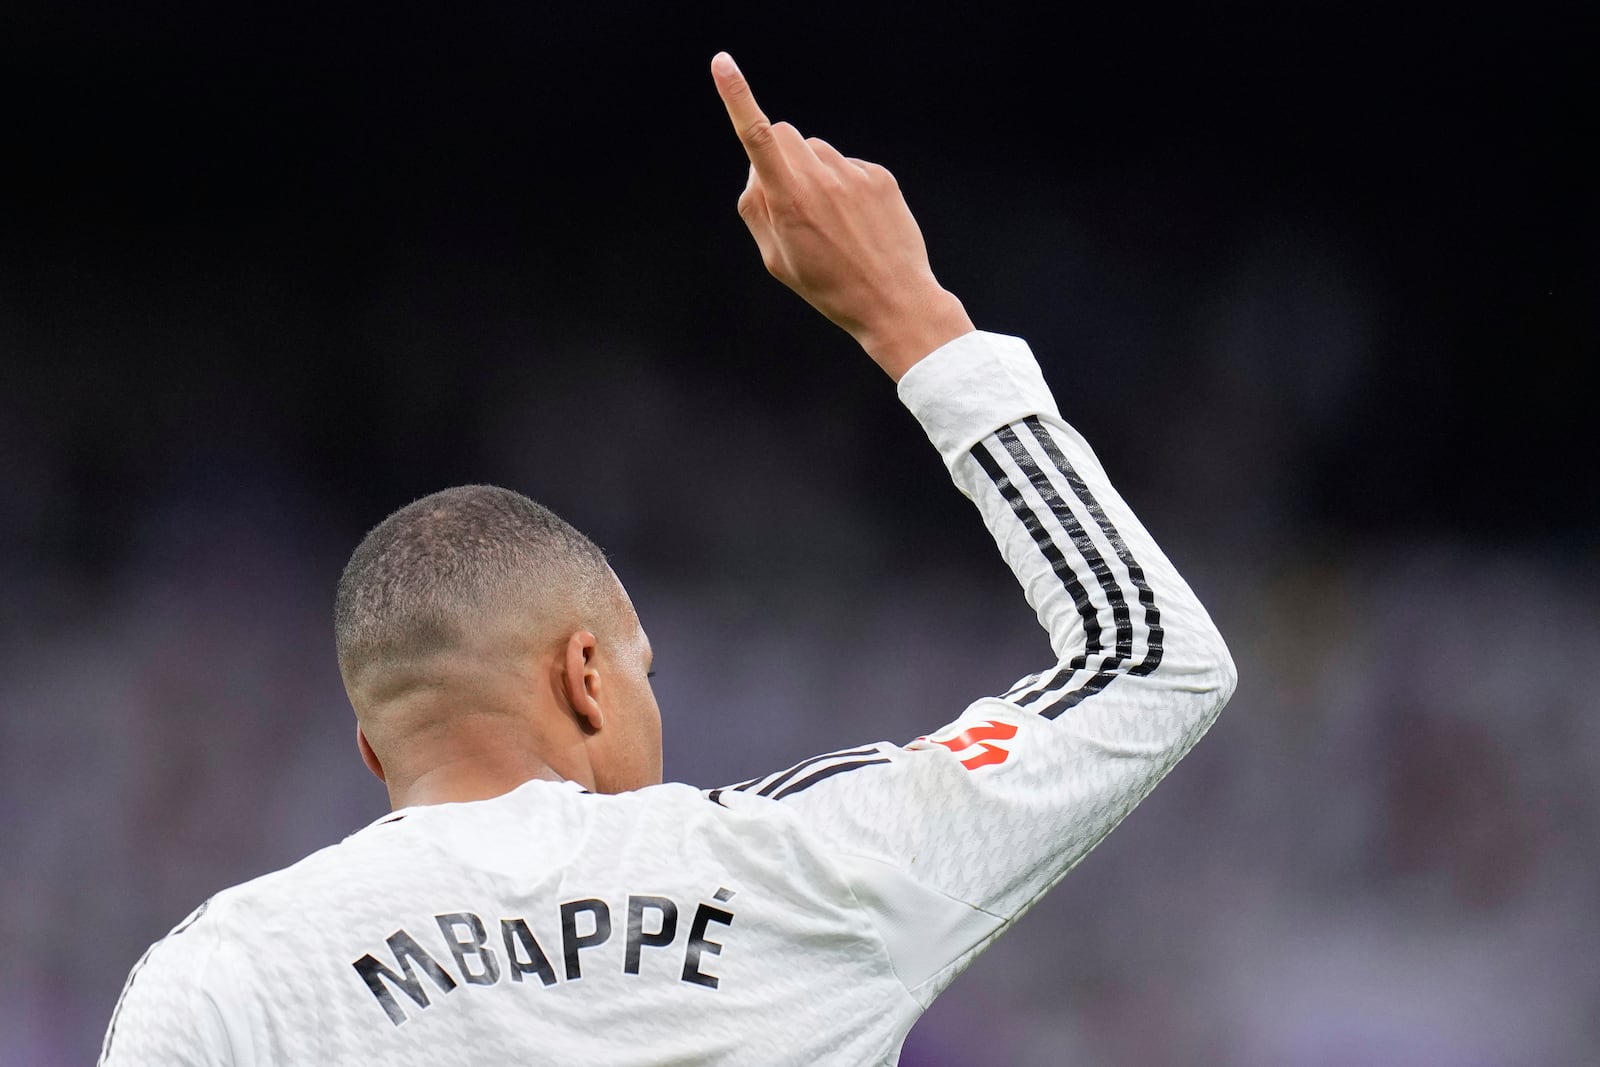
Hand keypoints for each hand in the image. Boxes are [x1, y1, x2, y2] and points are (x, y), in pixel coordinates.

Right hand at [711, 52, 973, 379]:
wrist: (894, 301)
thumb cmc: (829, 286)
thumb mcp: (776, 259)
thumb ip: (756, 209)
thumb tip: (756, 171)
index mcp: (790, 200)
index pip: (756, 137)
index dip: (737, 98)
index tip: (722, 64)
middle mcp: (822, 179)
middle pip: (785, 135)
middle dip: (779, 156)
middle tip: (790, 200)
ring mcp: (855, 175)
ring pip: (818, 152)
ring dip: (814, 174)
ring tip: (832, 222)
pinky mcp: (880, 177)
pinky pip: (849, 167)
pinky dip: (845, 187)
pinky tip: (857, 223)